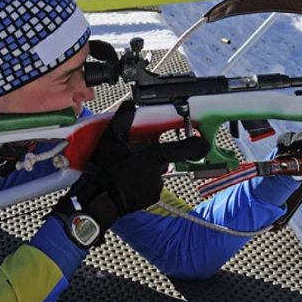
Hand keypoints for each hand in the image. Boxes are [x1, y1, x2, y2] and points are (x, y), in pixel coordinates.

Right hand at [51, 101, 208, 246]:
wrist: (99, 197)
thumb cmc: (104, 169)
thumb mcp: (110, 139)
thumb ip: (123, 119)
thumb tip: (129, 103)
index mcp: (152, 155)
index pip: (183, 148)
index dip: (196, 145)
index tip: (203, 142)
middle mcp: (158, 171)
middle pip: (164, 159)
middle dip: (153, 156)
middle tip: (134, 155)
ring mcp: (155, 186)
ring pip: (157, 173)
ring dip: (147, 170)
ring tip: (127, 171)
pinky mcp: (151, 198)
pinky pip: (152, 187)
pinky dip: (143, 184)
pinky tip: (128, 182)